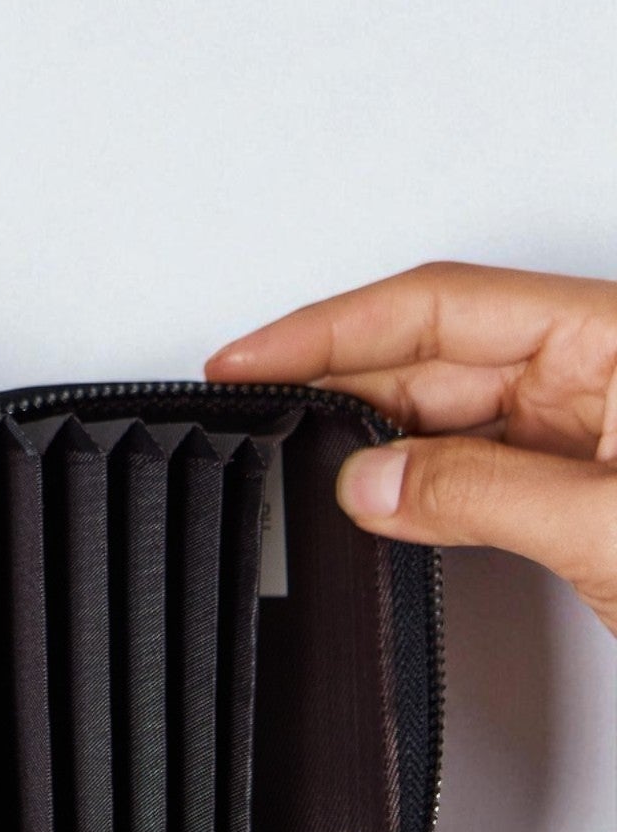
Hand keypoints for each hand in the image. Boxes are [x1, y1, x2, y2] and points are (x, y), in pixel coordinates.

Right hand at [206, 261, 616, 636]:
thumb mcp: (604, 525)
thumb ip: (480, 494)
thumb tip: (369, 483)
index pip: (442, 307)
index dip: (332, 329)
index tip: (251, 359)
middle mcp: (601, 369)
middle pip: (436, 354)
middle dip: (337, 386)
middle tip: (253, 416)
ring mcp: (593, 428)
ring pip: (450, 414)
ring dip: (371, 442)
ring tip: (297, 462)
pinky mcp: (582, 488)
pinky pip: (476, 466)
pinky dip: (415, 485)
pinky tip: (373, 499)